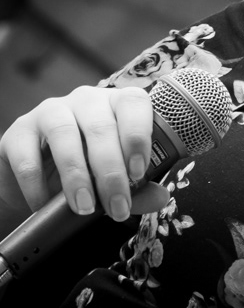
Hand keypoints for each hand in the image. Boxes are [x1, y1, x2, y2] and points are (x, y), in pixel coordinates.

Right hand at [0, 86, 171, 234]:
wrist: (39, 179)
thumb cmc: (89, 170)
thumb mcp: (116, 177)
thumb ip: (139, 188)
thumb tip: (160, 198)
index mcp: (118, 104)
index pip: (134, 104)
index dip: (138, 137)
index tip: (139, 173)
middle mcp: (87, 101)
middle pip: (102, 128)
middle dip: (111, 173)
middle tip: (116, 206)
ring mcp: (51, 111)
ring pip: (65, 135)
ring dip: (76, 176)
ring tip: (84, 207)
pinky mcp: (19, 131)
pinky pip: (27, 155)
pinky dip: (37, 184)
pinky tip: (45, 204)